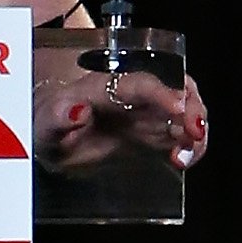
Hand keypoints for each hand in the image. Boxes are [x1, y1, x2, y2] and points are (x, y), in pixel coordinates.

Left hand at [35, 65, 207, 175]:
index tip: (178, 107)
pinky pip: (182, 132)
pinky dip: (191, 144)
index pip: (140, 83)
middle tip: (195, 133)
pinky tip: (183, 159)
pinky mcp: (153, 130)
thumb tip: (77, 109)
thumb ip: (59, 118)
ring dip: (195, 127)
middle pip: (174, 86)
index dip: (162, 92)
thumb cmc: (49, 127)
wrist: (54, 140)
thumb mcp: (46, 126)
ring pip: (185, 107)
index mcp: (105, 87)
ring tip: (186, 154)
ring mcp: (146, 111)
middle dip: (191, 106)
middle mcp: (132, 94)